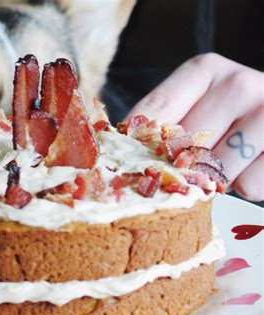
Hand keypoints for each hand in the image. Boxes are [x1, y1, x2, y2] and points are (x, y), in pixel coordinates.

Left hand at [127, 53, 262, 200]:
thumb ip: (164, 122)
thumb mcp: (196, 107)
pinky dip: (244, 189)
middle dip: (178, 169)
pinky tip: (250, 170)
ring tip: (219, 169)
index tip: (127, 163)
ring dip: (212, 181)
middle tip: (182, 174)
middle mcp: (238, 84)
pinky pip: (249, 185)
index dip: (138, 144)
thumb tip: (119, 147)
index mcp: (204, 69)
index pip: (155, 113)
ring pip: (215, 170)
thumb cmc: (232, 119)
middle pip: (184, 146)